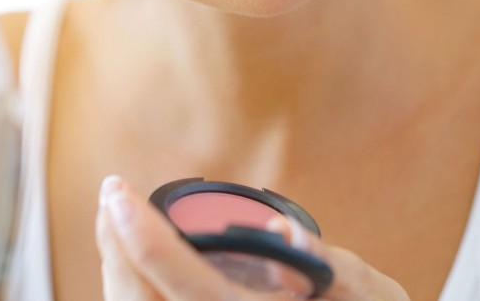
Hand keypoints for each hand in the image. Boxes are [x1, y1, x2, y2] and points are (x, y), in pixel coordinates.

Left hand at [95, 176, 408, 299]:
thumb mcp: (367, 294)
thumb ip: (329, 266)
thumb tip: (285, 233)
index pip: (171, 274)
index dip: (136, 227)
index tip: (117, 190)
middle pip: (135, 294)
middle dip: (114, 242)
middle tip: (111, 196)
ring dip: (119, 265)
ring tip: (118, 220)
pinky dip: (134, 286)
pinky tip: (139, 261)